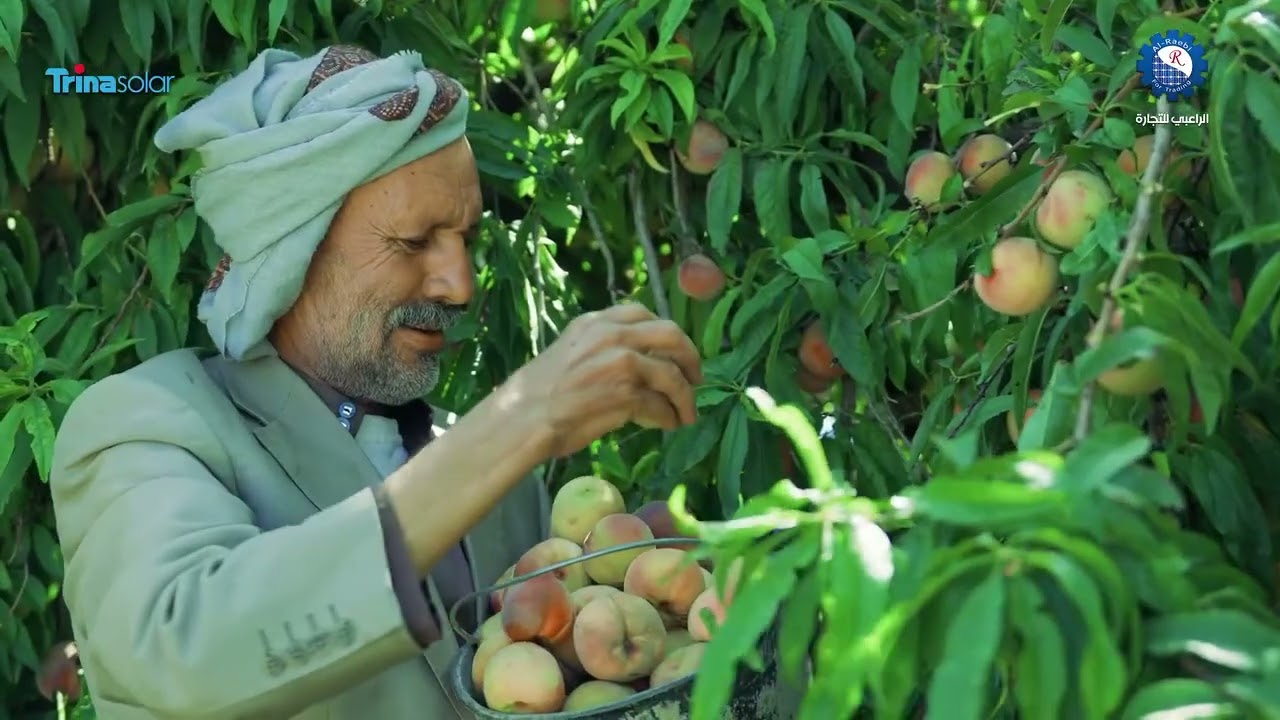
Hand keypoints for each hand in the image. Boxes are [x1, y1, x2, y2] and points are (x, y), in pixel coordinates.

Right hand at [503, 303, 702, 457]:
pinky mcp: (626, 395)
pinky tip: (667, 425)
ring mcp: (620, 364)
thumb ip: (603, 347)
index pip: (643, 313)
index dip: (667, 333)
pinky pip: (661, 405)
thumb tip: (642, 360)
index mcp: (595, 322)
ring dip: (685, 398)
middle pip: (671, 336)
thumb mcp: (571, 352)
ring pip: (672, 375)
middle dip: (690, 358)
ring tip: (686, 414)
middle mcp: (610, 336)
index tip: (676, 350)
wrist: (521, 419)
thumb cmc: (540, 393)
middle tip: (696, 378)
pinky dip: (669, 417)